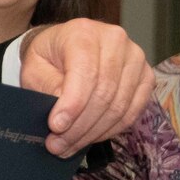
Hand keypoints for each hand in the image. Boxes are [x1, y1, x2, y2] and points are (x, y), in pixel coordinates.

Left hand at [18, 19, 151, 156]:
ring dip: (92, 133)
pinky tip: (90, 137)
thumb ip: (47, 86)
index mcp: (84, 33)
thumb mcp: (34, 68)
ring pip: (119, 107)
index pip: (85, 73)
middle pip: (104, 94)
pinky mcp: (145, 77)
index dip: (72, 105)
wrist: (64, 49)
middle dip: (79, 127)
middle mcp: (116, 41)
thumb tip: (63, 113)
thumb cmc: (48, 58)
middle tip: (56, 146)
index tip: (55, 127)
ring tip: (68, 147)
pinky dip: (110, 130)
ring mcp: (135, 58)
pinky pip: (132, 112)